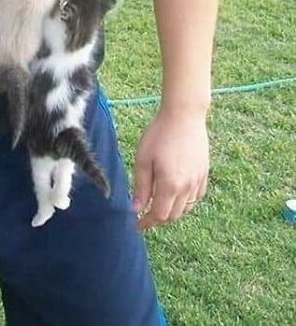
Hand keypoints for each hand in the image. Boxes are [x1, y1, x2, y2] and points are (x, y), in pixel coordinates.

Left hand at [132, 106, 208, 229]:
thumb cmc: (159, 134)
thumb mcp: (143, 159)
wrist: (184, 116)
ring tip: (158, 203)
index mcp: (170, 185)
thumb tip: (136, 209)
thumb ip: (141, 186)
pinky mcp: (204, 173)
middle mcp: (187, 187)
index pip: (159, 215)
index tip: (136, 225)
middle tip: (144, 212)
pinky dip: (185, 201)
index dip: (146, 223)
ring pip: (186, 208)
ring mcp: (198, 181)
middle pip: (173, 215)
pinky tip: (176, 193)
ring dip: (172, 211)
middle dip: (158, 218)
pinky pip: (196, 196)